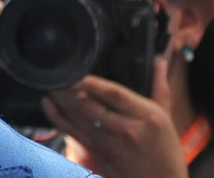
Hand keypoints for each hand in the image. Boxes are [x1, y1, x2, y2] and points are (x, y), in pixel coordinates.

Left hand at [43, 57, 186, 177]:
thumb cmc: (165, 150)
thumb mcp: (166, 116)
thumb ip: (159, 86)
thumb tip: (159, 60)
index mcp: (146, 116)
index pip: (114, 94)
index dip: (91, 83)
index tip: (75, 72)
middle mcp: (127, 129)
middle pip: (90, 106)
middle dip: (68, 89)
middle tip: (54, 73)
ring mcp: (110, 144)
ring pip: (79, 118)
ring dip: (60, 100)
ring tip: (48, 83)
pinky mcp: (98, 154)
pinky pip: (73, 133)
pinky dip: (58, 118)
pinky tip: (48, 104)